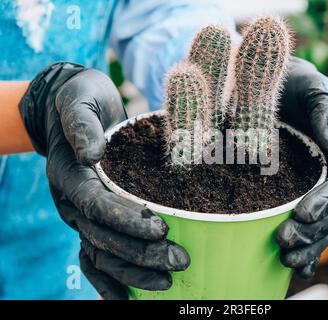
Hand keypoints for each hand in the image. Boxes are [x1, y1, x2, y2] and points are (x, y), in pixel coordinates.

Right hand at [19, 62, 189, 298]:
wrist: (74, 108)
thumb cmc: (81, 100)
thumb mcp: (79, 100)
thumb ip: (82, 124)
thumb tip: (92, 154)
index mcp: (70, 175)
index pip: (97, 206)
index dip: (126, 220)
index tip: (160, 228)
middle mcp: (73, 201)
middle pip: (104, 238)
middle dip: (141, 253)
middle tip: (180, 261)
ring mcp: (83, 214)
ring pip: (102, 254)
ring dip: (134, 271)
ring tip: (168, 281)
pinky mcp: (95, 217)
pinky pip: (97, 257)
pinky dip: (112, 280)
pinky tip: (131, 296)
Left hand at [276, 57, 327, 277]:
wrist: (275, 87)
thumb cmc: (295, 85)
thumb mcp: (313, 89)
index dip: (326, 200)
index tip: (301, 213)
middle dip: (312, 230)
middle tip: (284, 241)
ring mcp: (320, 186)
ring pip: (323, 223)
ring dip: (308, 245)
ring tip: (286, 259)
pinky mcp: (303, 194)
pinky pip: (310, 225)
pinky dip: (306, 247)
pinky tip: (294, 266)